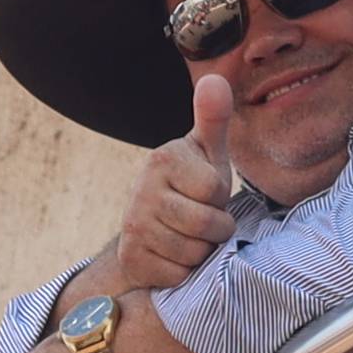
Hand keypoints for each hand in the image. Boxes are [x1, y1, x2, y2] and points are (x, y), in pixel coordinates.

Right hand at [102, 76, 250, 297]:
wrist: (152, 226)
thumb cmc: (192, 183)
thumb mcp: (206, 151)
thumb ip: (213, 117)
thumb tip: (215, 77)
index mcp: (163, 160)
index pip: (216, 189)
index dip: (220, 196)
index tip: (208, 192)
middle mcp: (142, 192)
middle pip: (208, 225)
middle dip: (216, 228)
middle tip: (202, 217)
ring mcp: (134, 227)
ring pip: (194, 253)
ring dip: (201, 250)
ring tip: (190, 235)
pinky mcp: (132, 259)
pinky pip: (179, 275)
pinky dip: (183, 271)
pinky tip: (173, 255)